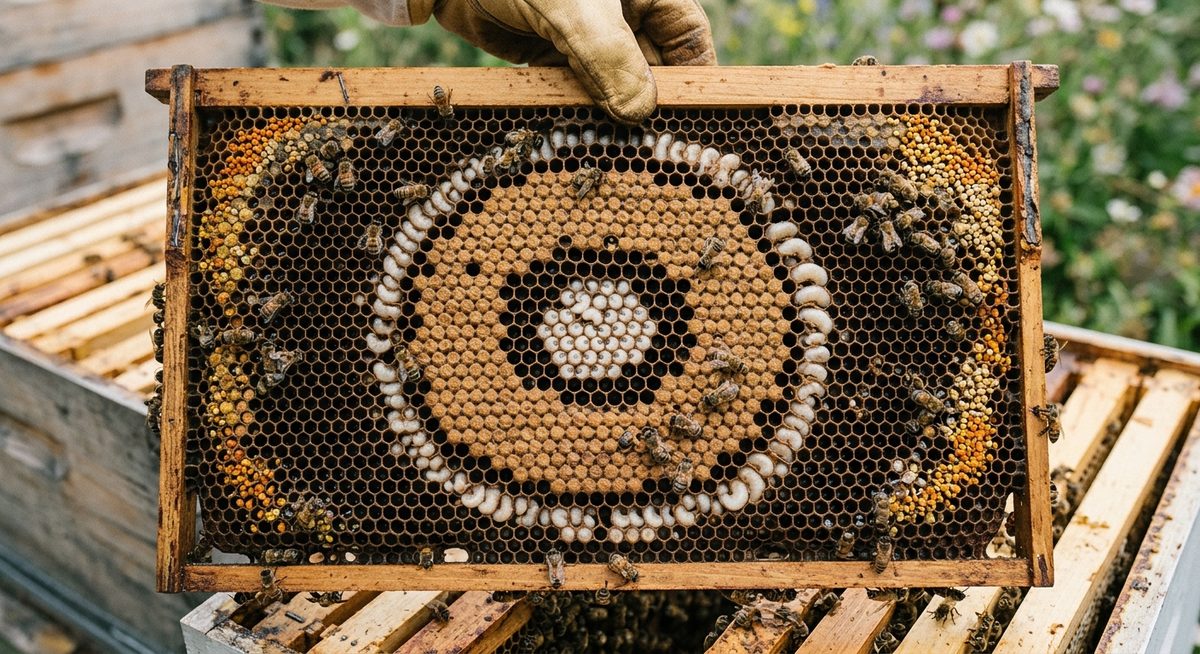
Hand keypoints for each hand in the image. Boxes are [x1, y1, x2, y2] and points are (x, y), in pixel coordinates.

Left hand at [418, 0, 715, 122]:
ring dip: (608, 112)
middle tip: (649, 147)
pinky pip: (570, 86)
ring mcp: (583, 31)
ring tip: (614, 147)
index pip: (687, 36)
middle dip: (648, 103)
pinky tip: (574, 133)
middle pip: (651, 66)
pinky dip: (572, 108)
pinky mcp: (548, 50)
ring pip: (610, 81)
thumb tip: (639, 113)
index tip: (695, 120)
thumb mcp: (580, 14)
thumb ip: (612, 61)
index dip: (695, 78)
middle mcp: (618, 10)